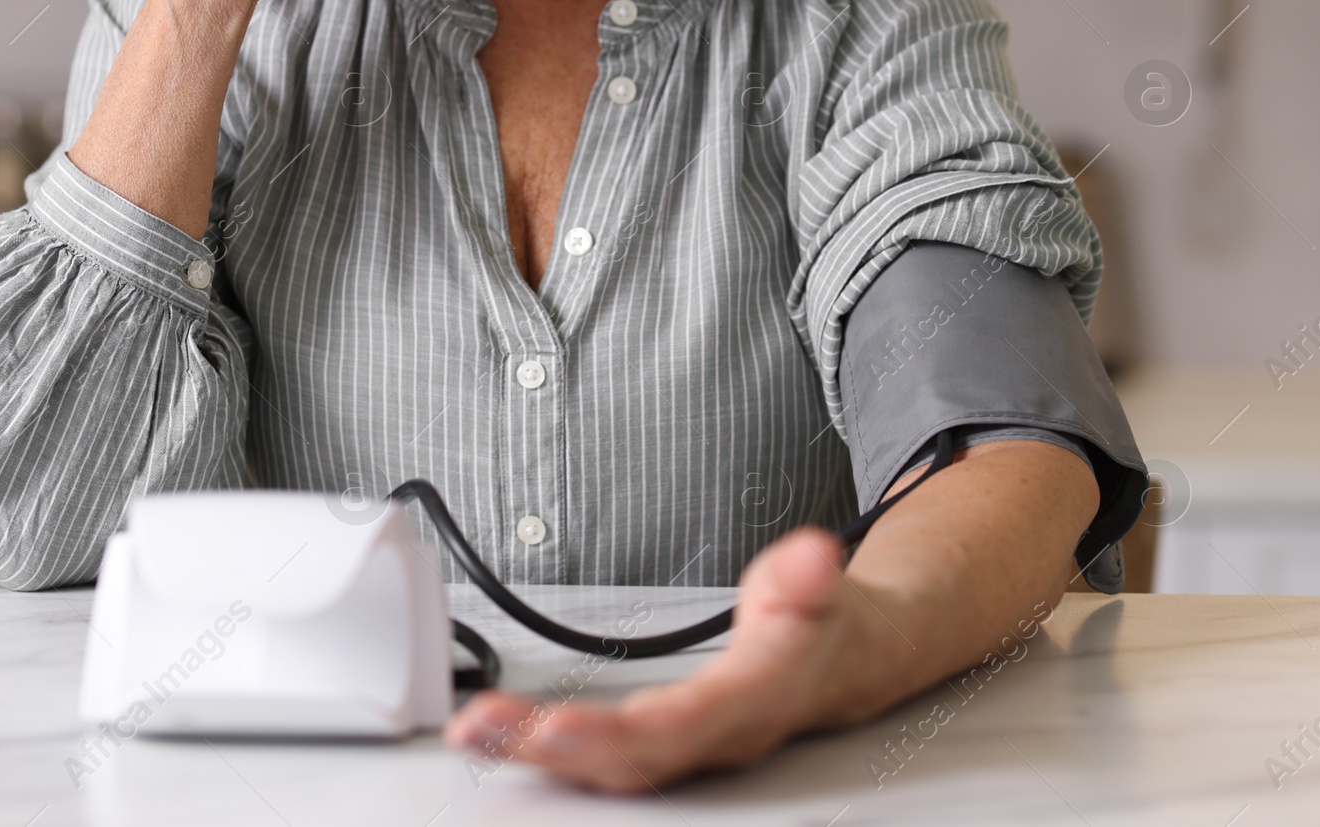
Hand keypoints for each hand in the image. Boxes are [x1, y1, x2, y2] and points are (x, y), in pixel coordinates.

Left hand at [444, 527, 882, 792]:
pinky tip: (493, 732)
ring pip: (605, 765)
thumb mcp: (823, 592)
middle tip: (481, 727)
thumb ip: (807, 579)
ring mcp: (685, 750)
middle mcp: (714, 740)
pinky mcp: (660, 744)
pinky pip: (598, 755)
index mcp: (753, 702)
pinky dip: (542, 746)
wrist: (848, 667)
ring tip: (470, 729)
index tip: (555, 726)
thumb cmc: (822, 630)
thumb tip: (814, 554)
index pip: (685, 726)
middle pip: (628, 759)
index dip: (621, 734)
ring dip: (532, 751)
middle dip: (551, 750)